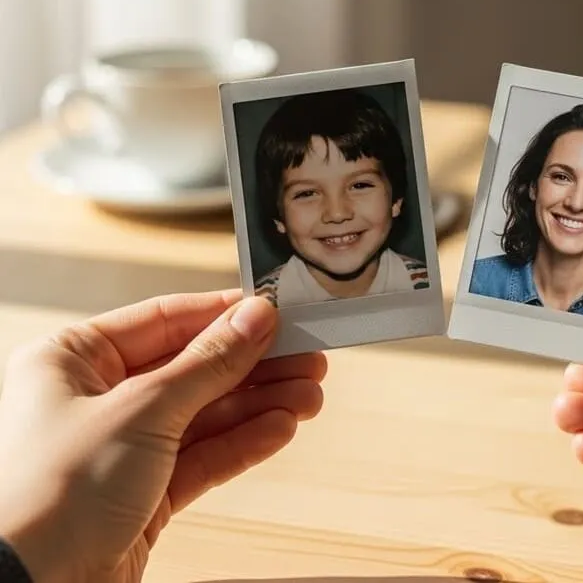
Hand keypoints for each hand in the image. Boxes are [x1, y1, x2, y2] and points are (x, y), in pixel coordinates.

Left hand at [0, 290, 325, 582]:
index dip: (224, 316)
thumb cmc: (47, 495)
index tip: (275, 312)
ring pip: (205, 414)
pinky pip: (203, 456)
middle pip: (193, 368)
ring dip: (260, 405)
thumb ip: (208, 363)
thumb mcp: (141, 410)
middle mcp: (95, 399)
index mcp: (73, 360)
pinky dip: (243, 442)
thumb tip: (255, 319)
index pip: (165, 320)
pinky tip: (280, 427)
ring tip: (308, 397)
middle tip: (307, 357)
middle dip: (255, 366)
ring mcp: (121, 448)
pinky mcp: (143, 493)